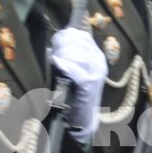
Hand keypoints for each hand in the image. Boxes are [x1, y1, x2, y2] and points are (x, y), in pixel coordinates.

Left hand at [49, 26, 107, 140]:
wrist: (83, 117)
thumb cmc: (75, 92)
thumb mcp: (75, 69)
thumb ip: (69, 55)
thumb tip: (55, 42)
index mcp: (96, 55)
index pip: (81, 36)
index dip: (66, 35)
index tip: (54, 41)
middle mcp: (98, 61)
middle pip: (78, 43)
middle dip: (62, 44)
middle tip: (53, 51)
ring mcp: (95, 73)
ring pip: (77, 54)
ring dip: (62, 54)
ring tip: (54, 59)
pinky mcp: (89, 84)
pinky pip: (76, 70)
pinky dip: (65, 66)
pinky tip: (57, 62)